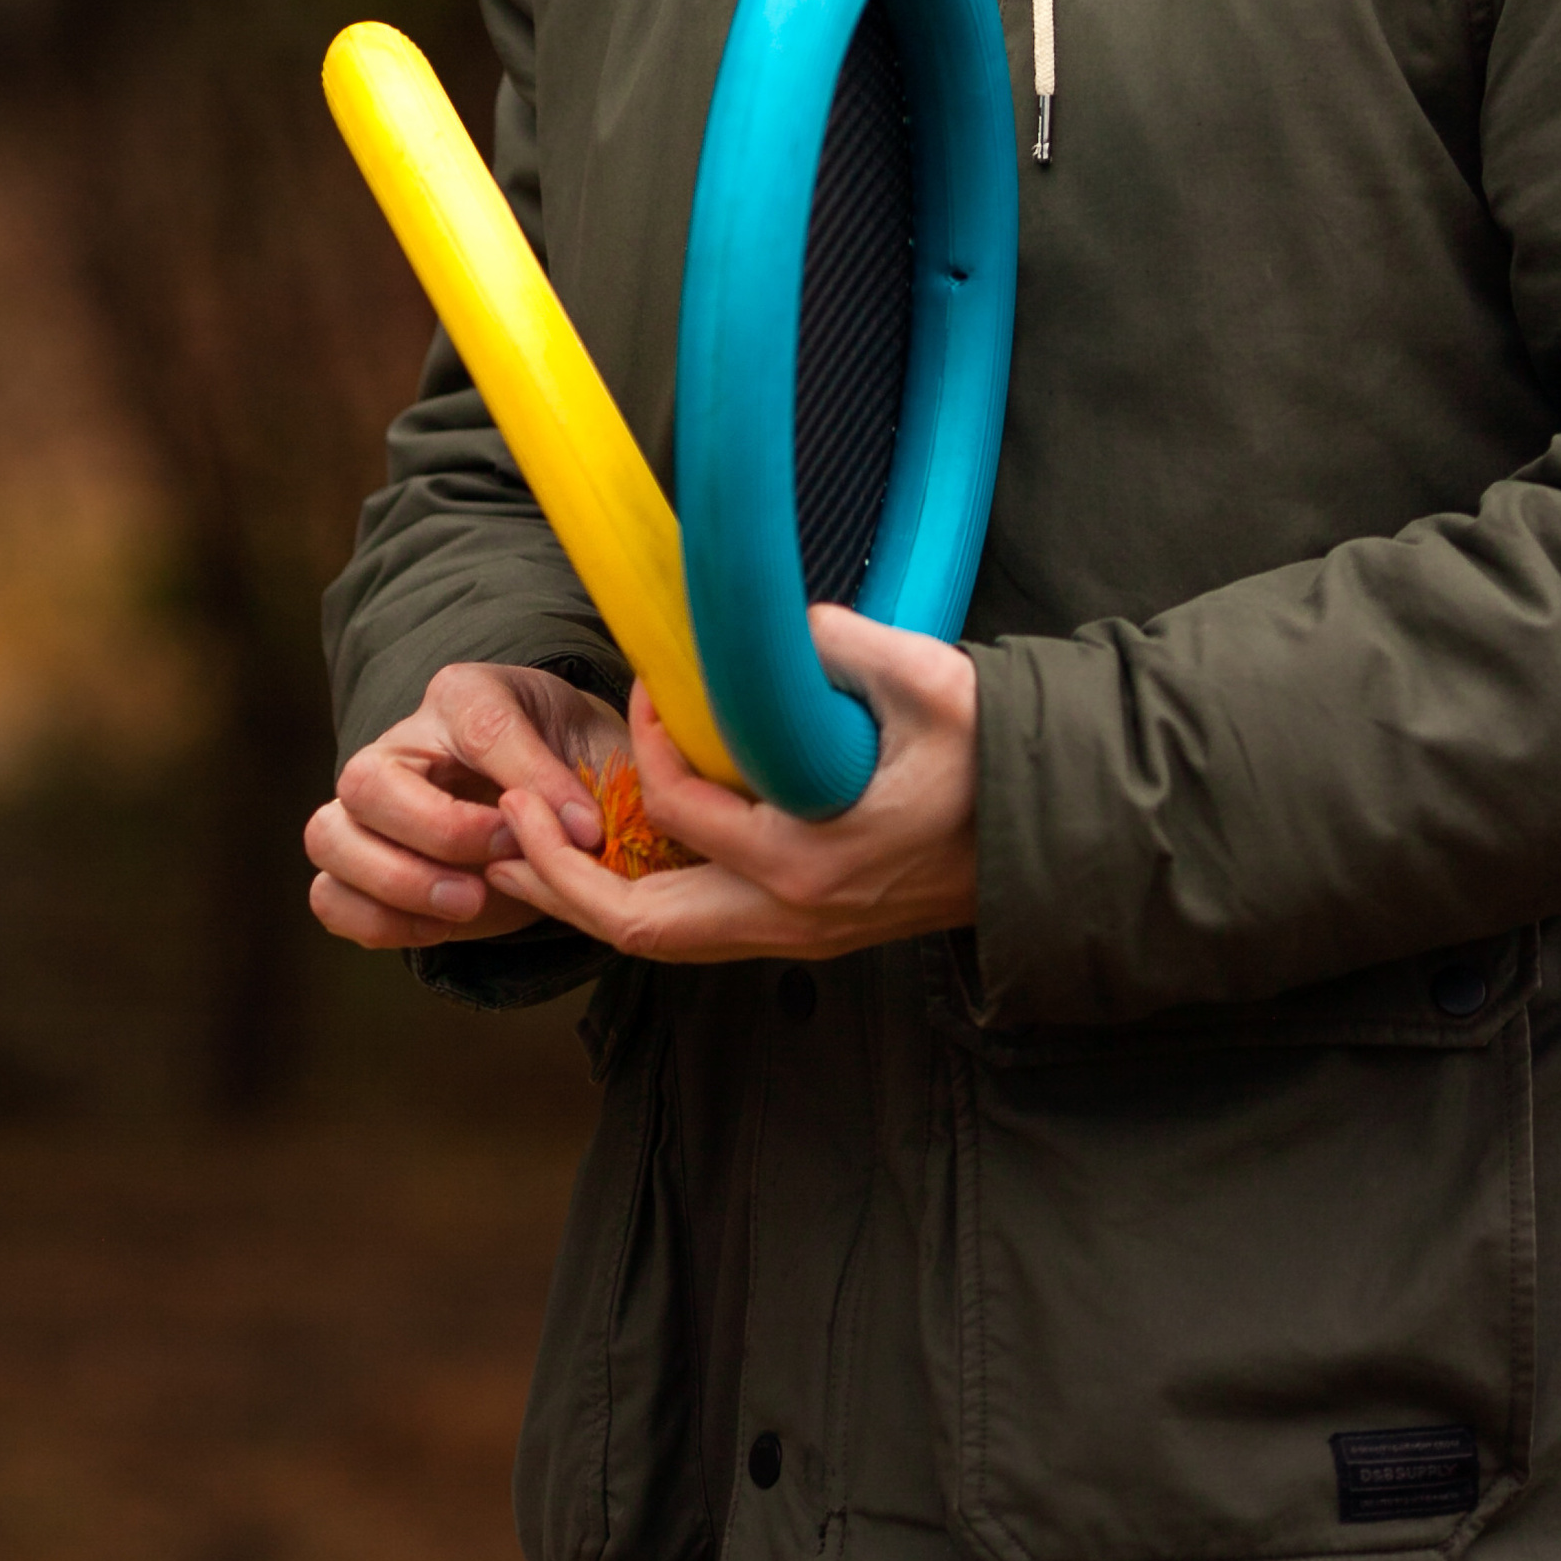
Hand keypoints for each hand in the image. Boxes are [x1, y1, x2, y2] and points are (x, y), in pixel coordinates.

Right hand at [306, 660, 630, 951]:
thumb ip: (590, 784)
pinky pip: (329, 896)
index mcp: (463, 696)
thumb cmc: (571, 764)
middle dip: (439, 832)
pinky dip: (376, 921)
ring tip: (469, 904)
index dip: (531, 781)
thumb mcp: (596, 753)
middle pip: (367, 780)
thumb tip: (580, 834)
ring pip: (328, 836)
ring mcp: (368, 807)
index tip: (586, 829)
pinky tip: (441, 928)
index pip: (478, 727)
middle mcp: (400, 745)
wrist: (551, 800)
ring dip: (396, 882)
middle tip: (508, 860)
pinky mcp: (360, 866)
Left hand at [487, 607, 977, 962]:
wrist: (1054, 832)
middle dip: (558, 881)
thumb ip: (840, 643)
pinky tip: (615, 854)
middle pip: (639, 928)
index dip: (647, 743)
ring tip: (533, 848)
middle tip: (506, 821)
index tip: (647, 685)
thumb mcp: (927, 679)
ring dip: (589, 899)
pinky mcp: (804, 933)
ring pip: (662, 942)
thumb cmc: (992, 755)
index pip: (683, 809)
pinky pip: (698, 932)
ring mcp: (797, 936)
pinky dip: (641, 899)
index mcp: (809, 859)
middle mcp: (792, 916)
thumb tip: (772, 618)